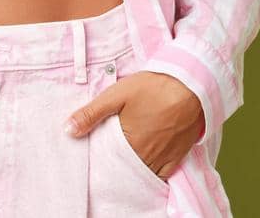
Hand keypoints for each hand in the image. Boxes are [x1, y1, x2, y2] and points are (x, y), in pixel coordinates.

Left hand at [63, 70, 203, 180]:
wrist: (191, 84)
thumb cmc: (153, 87)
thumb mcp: (117, 95)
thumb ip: (92, 113)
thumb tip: (68, 130)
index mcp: (129, 142)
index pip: (109, 161)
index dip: (102, 159)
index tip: (97, 154)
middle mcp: (146, 155)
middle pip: (126, 168)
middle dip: (117, 164)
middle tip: (111, 156)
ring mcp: (163, 157)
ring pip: (143, 172)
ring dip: (134, 168)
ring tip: (126, 159)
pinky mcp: (178, 155)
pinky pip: (163, 174)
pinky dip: (153, 172)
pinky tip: (146, 165)